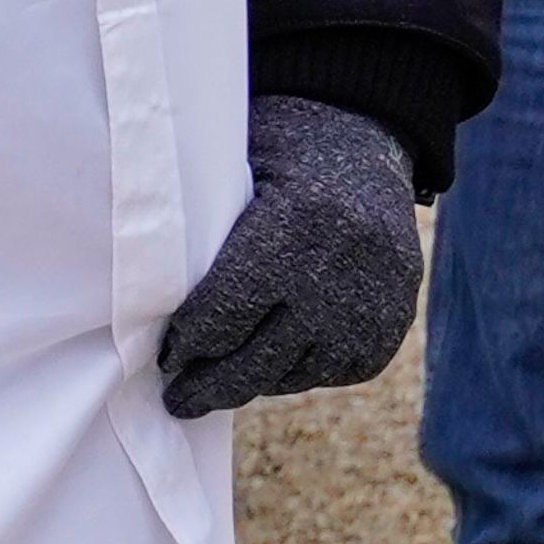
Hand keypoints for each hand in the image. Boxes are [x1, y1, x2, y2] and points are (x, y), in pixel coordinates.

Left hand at [155, 94, 425, 417]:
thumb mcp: (236, 170)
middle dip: (209, 386)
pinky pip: (334, 371)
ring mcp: (374, 303)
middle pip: (258, 357)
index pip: (226, 310)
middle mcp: (339, 271)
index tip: (164, 358)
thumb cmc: (280, 154)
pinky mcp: (393, 324)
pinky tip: (270, 365)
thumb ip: (205, 237)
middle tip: (178, 400)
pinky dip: (297, 373)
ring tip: (219, 381)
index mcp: (295, 223)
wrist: (369, 142)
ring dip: (252, 381)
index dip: (187, 342)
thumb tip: (151, 310)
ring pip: (294, 373)